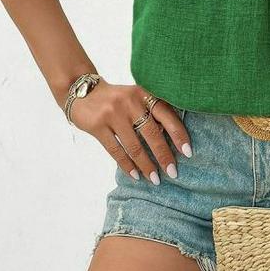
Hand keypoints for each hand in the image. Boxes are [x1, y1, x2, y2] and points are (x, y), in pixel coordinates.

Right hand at [67, 78, 191, 183]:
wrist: (81, 90)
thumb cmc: (116, 99)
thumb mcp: (136, 98)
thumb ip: (151, 112)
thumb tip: (172, 140)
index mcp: (144, 94)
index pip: (167, 115)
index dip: (179, 135)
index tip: (188, 153)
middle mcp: (130, 102)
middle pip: (152, 133)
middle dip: (164, 156)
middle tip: (173, 172)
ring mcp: (113, 114)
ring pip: (134, 146)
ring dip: (146, 165)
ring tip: (155, 179)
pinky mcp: (97, 126)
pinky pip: (115, 150)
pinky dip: (127, 165)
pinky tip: (135, 175)